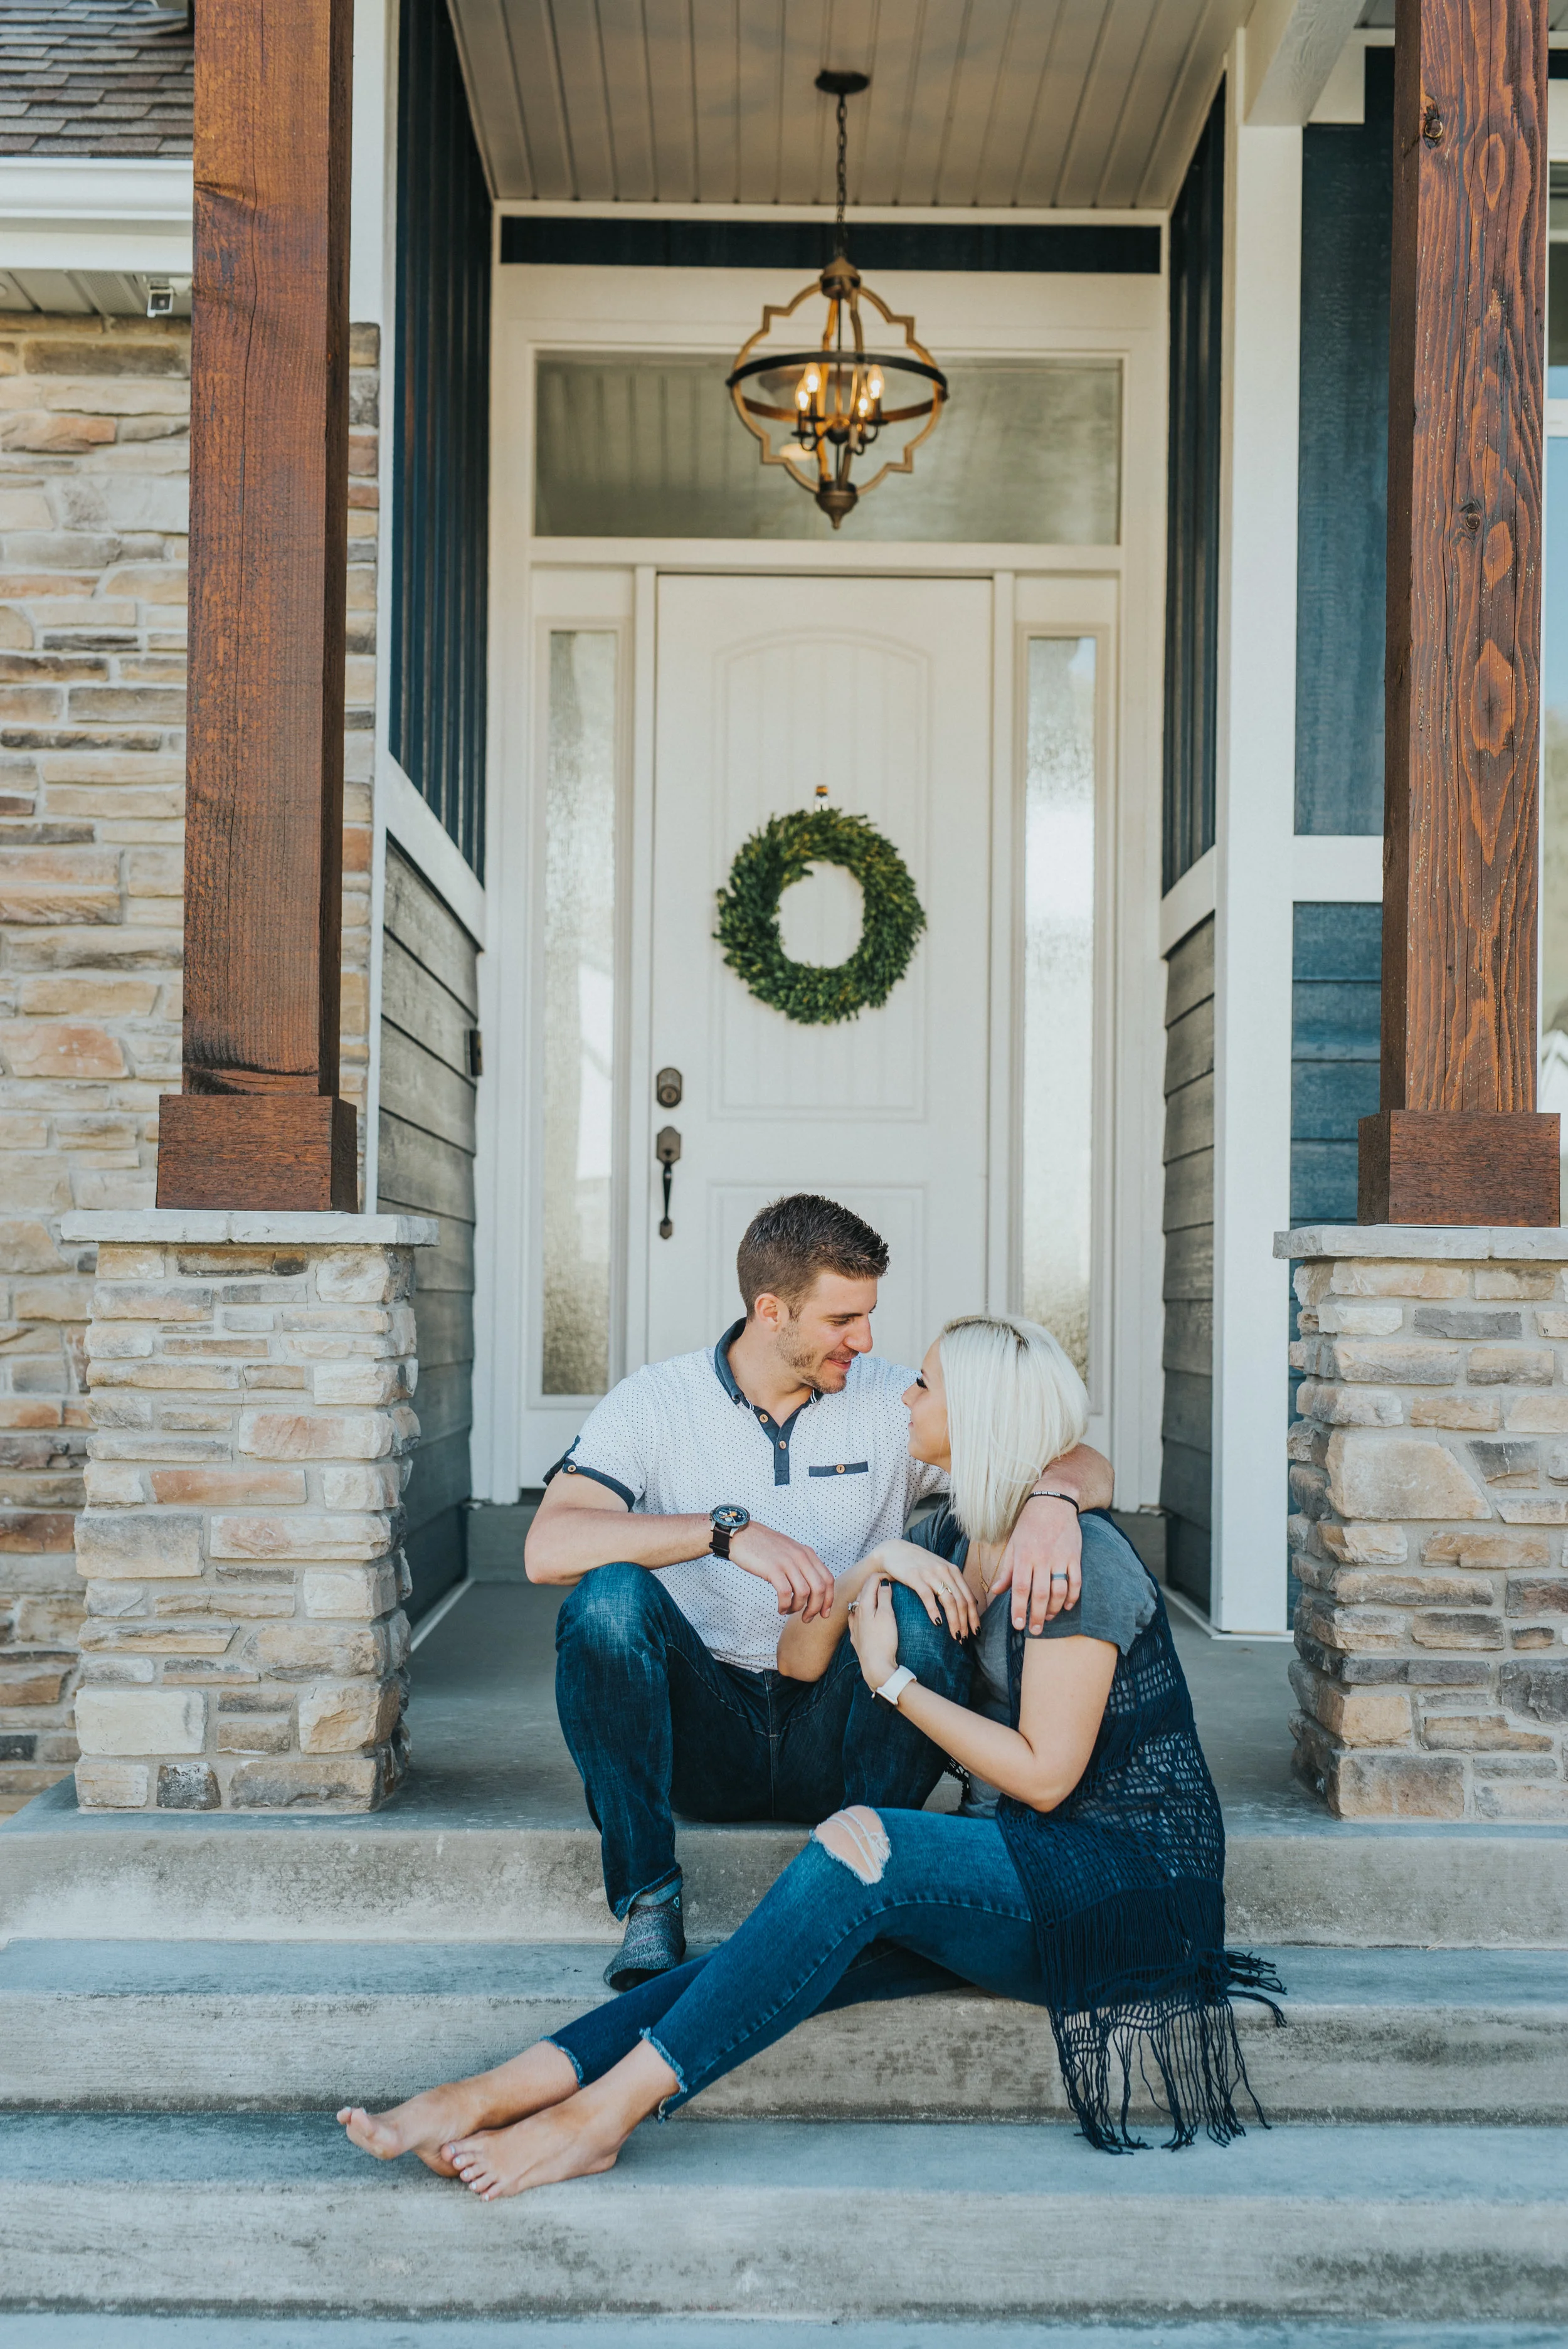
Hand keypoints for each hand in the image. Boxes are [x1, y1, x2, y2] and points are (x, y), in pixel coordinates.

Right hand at [728, 1521, 835, 1619]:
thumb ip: (802, 1565)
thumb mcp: (790, 1551)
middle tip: (806, 1618)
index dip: (829, 1600)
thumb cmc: (764, 1546)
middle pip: (820, 1589)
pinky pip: (785, 1593)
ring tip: (788, 1611)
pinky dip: (785, 1606)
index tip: (824, 1614)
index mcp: (808, 1553)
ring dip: (797, 1608)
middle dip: (815, 1608)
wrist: (743, 1534)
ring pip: (804, 1593)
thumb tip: (811, 1590)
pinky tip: (780, 1608)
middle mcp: (801, 1557)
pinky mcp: (773, 1569)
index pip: (828, 1579)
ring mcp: (787, 1562)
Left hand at [848, 1573, 899, 1687]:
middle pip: (864, 1591)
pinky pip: (855, 1618)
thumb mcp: (888, 1615)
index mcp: (864, 1605)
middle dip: (874, 1583)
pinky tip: (864, 1615)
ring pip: (858, 1604)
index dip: (882, 1575)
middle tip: (888, 1581)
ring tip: (878, 1595)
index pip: (871, 1581)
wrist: (876, 1667)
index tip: (893, 1575)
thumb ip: (885, 1597)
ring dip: (867, 1596)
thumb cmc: (884, 1641)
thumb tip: (883, 1583)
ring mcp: (855, 1626)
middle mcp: (856, 1613)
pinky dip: (862, 1611)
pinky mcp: (856, 1638)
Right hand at [861, 1537, 978, 1642]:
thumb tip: (969, 1603)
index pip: (969, 1597)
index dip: (974, 1617)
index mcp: (953, 1571)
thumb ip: (953, 1584)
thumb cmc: (918, 1564)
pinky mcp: (915, 1577)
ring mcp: (931, 1574)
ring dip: (954, 1620)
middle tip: (964, 1639)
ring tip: (955, 1635)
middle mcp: (945, 1571)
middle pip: (961, 1601)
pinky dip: (934, 1611)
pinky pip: (928, 1596)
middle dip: (965, 1623)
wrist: (895, 1550)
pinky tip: (937, 1623)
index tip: (976, 1632)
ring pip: (949, 1601)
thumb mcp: (940, 1570)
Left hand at [992, 1495, 1082, 1632]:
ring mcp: (1060, 1558)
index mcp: (1023, 1556)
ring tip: (1048, 1618)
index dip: (1018, 1609)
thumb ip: (1006, 1570)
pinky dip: (1073, 1597)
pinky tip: (1066, 1606)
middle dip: (1037, 1616)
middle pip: (1040, 1594)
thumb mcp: (1013, 1545)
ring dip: (1054, 1609)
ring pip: (1059, 1591)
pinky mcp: (1074, 1556)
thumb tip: (995, 1591)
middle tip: (1035, 1630)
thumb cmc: (1029, 1525)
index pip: (1019, 1588)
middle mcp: (1041, 1559)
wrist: (1053, 1502)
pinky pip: (1076, 1581)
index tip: (1018, 1625)